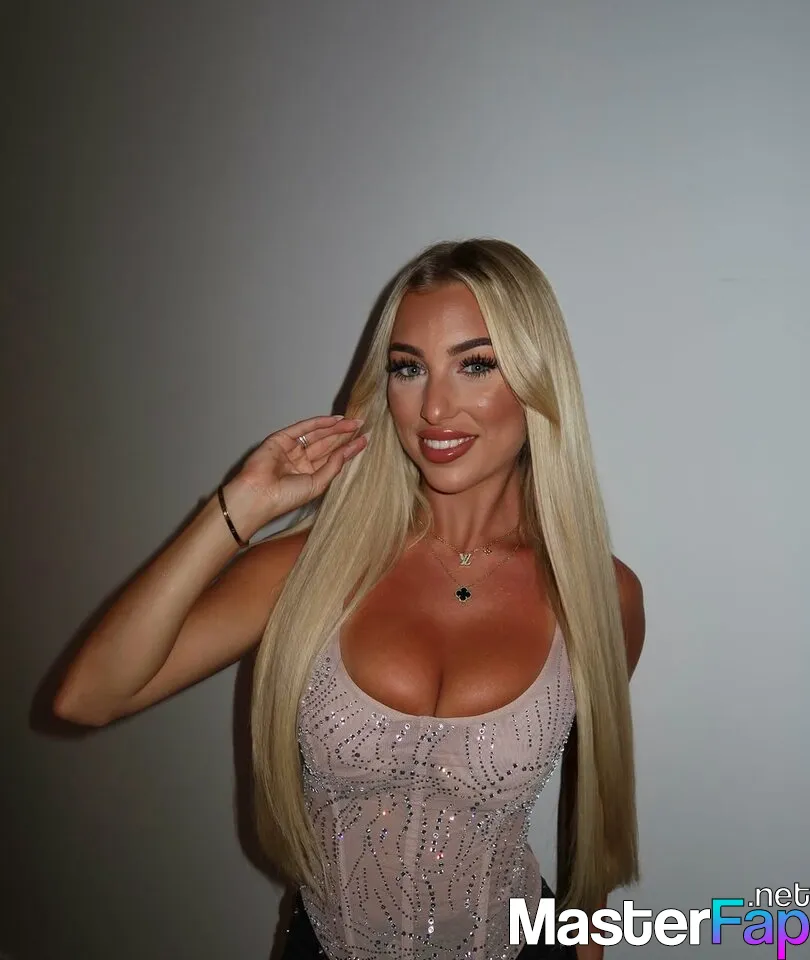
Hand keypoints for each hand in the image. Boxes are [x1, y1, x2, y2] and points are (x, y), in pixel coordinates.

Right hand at [224, 414, 366, 534]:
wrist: (259, 495)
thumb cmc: (285, 497)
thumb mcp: (317, 483)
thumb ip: (333, 465)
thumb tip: (348, 451)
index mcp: (308, 474)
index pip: (332, 457)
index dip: (348, 449)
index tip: (364, 440)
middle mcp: (300, 460)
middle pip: (326, 443)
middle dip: (344, 435)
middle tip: (362, 426)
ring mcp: (291, 448)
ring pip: (317, 434)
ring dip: (335, 428)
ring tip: (354, 422)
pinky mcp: (281, 438)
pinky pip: (303, 428)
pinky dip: (319, 423)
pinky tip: (335, 420)